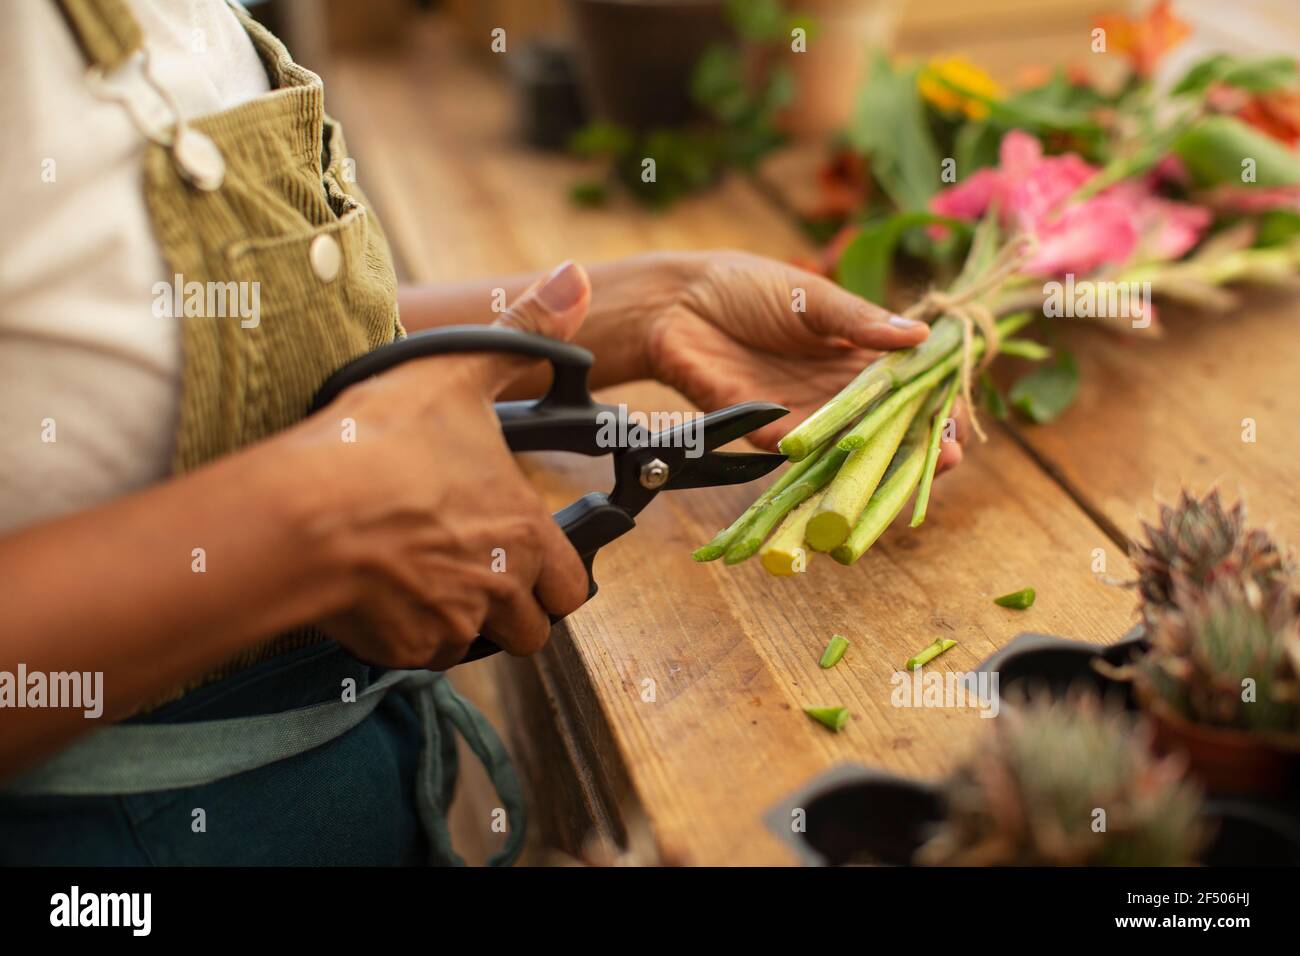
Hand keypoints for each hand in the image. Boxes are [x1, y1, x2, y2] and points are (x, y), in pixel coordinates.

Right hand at [293, 263, 593, 668]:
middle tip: (478, 570)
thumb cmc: (378, 444)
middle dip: (515, 609)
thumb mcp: (456, 372)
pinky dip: (408, 632)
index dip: (555, 571)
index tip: (529, 554)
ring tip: (423, 573)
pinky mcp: (400, 649)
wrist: (298, 514)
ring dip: (462, 621)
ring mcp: (449, 624)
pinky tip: (381, 589)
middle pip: (534, 629)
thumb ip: (526, 332)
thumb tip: (576, 280)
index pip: (572, 584)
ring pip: (477, 644)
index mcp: (523, 532)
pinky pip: (420, 653)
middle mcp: (498, 588)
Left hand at [647, 250, 968, 469]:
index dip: (934, 402)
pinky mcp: (763, 432)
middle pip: (885, 424)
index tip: (960, 418)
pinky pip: (801, 457)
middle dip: (918, 442)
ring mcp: (801, 414)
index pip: (906, 384)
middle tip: (950, 455)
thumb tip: (919, 336)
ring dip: (882, 463)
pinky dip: (828, 466)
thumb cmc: (745, 288)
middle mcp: (833, 390)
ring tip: (916, 472)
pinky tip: (854, 472)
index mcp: (854, 353)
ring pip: (850, 448)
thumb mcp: (812, 297)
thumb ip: (859, 321)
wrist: (676, 304)